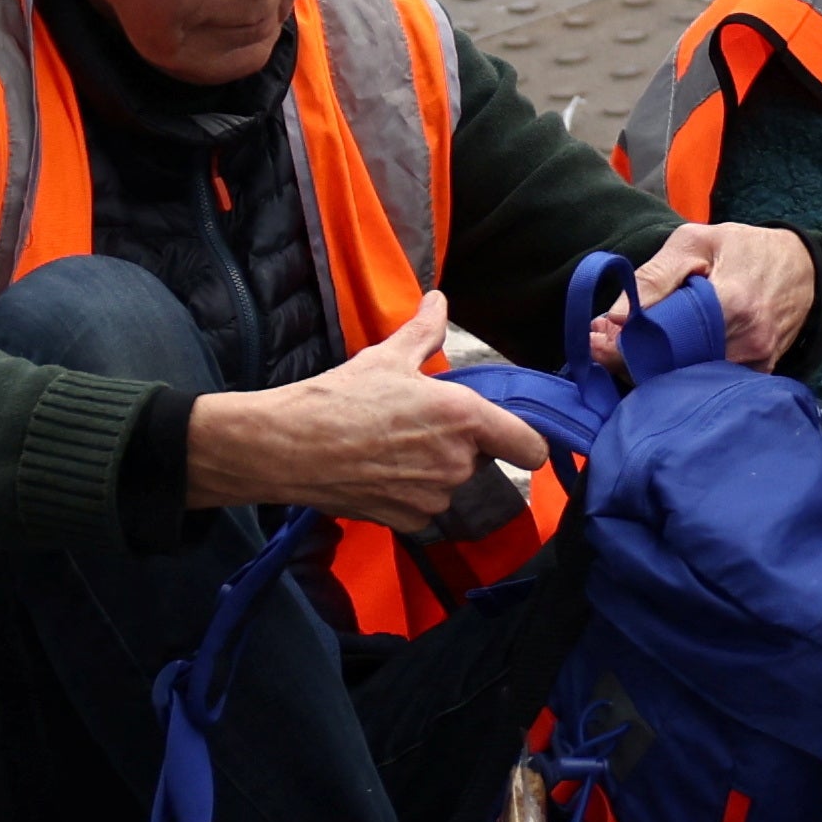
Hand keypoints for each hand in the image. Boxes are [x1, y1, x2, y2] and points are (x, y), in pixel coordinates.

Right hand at [185, 305, 541, 529]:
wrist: (291, 447)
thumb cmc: (340, 398)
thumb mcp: (386, 356)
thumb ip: (424, 330)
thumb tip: (439, 300)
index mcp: (464, 418)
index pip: (531, 447)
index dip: (525, 441)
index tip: (508, 434)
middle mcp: (459, 462)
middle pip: (481, 458)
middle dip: (457, 443)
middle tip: (415, 424)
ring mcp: (435, 496)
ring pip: (450, 481)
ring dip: (432, 468)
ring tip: (389, 446)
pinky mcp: (411, 521)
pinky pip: (425, 507)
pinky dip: (408, 494)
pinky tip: (377, 472)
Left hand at [609, 219, 821, 374]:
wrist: (801, 266)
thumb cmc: (743, 248)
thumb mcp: (695, 242)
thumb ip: (654, 276)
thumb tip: (612, 316)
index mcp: (732, 304)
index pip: (666, 340)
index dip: (625, 343)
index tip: (595, 337)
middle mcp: (748, 342)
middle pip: (675, 369)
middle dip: (630, 360)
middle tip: (597, 345)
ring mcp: (757, 364)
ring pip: (689, 381)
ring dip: (651, 370)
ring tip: (620, 349)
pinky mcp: (759, 375)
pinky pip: (709, 384)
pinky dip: (679, 375)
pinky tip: (656, 359)